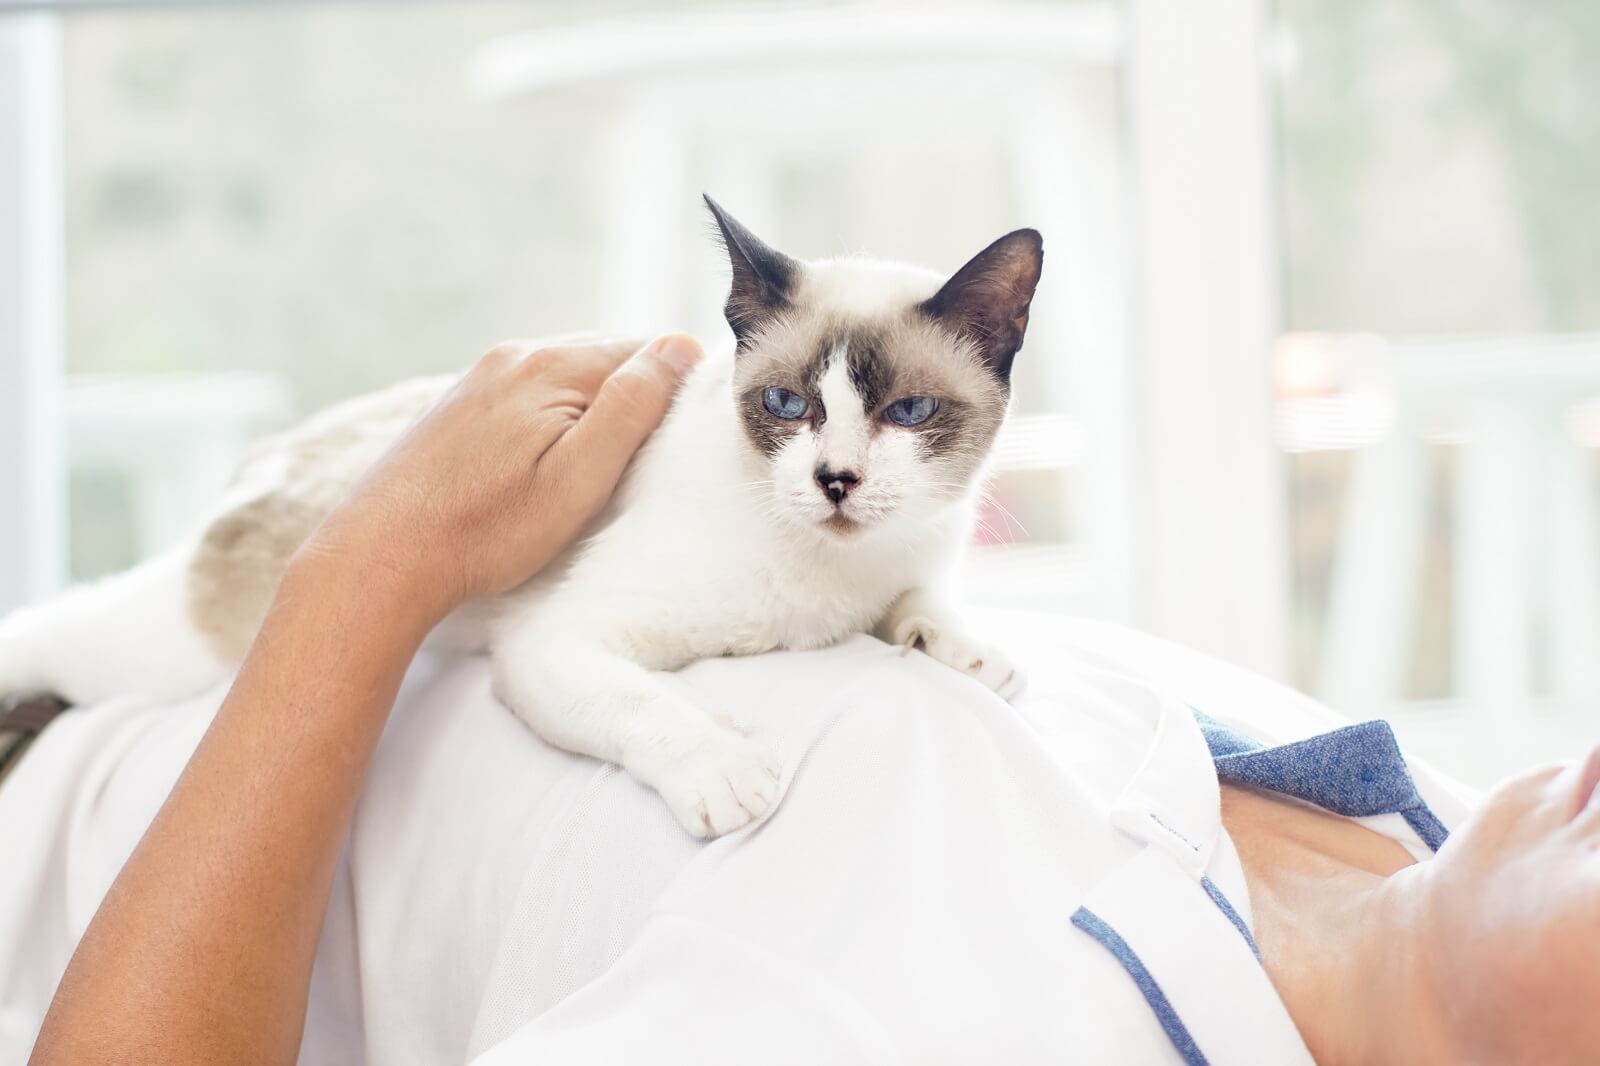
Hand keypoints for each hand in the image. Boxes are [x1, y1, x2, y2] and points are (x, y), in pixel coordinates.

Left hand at [297, 334, 702, 625]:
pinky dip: (552, 418)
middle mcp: (513, 356)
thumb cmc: (486, 531)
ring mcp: (480, 377)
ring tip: (595, 467)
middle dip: (634, 398)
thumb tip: (682, 346)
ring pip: (566, 377)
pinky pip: (528, 394)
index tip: (674, 445)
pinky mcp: (459, 405)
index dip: (674, 392)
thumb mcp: (579, 477)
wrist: (380, 557)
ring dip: (592, 409)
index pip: (646, 350)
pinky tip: (544, 462)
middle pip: (605, 358)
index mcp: (550, 366)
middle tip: (642, 462)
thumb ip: (631, 407)